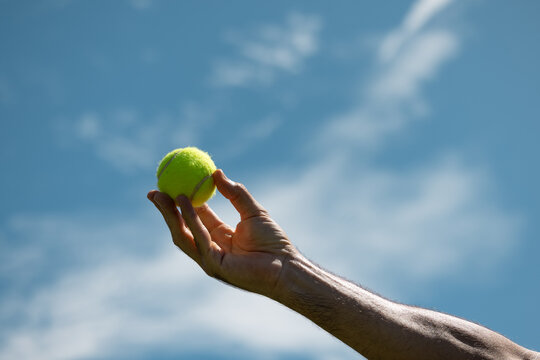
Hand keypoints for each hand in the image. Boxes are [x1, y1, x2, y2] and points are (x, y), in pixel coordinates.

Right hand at [147, 169, 296, 296]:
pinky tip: (185, 204)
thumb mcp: (253, 211)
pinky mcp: (213, 265)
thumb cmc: (274, 242)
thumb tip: (216, 172)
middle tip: (154, 192)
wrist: (286, 266)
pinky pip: (199, 240)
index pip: (194, 217)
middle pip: (182, 228)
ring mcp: (210, 258)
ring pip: (184, 235)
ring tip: (165, 195)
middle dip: (166, 211)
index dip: (180, 203)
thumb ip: (235, 193)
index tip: (169, 185)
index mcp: (219, 236)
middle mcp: (211, 248)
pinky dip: (191, 221)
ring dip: (172, 216)